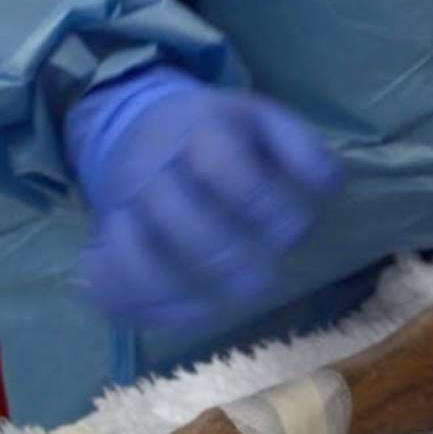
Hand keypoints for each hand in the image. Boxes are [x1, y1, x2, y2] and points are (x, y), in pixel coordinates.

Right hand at [63, 65, 343, 327]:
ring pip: (132, 256)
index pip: (225, 168)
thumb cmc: (219, 133)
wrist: (137, 123)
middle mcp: (152, 168)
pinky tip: (187, 313)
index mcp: (200, 131)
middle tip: (262, 281)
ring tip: (220, 304)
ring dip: (178, 289)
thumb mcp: (264, 121)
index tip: (294, 232)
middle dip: (226, 257)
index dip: (264, 206)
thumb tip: (330, 187)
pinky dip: (140, 306)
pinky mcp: (102, 242)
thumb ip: (302, 149)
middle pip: (178, 217)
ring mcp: (120, 207)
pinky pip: (106, 283)